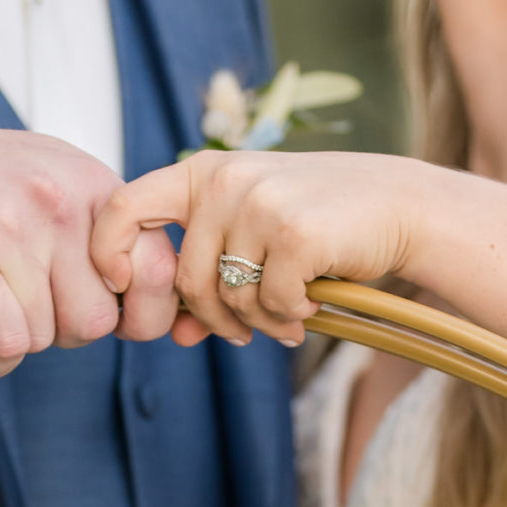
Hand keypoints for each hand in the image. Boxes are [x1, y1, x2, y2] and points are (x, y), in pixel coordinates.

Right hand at [0, 121, 180, 375]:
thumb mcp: (55, 181)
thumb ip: (103, 229)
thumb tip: (153, 292)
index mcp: (92, 185)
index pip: (159, 269)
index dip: (141, 311)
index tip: (111, 311)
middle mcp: (60, 202)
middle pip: (98, 321)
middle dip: (65, 328)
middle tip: (29, 301)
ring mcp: (16, 230)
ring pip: (50, 337)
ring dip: (20, 335)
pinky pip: (8, 346)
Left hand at [93, 150, 425, 351]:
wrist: (395, 207)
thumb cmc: (317, 226)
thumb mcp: (253, 237)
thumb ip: (209, 276)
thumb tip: (176, 334)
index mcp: (203, 173)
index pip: (126, 207)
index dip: (111, 253)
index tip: (122, 287)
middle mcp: (225, 180)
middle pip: (188, 279)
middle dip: (217, 319)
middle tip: (248, 332)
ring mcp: (259, 202)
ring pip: (229, 297)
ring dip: (258, 324)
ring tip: (288, 316)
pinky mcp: (293, 231)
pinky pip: (269, 303)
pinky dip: (289, 318)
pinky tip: (310, 307)